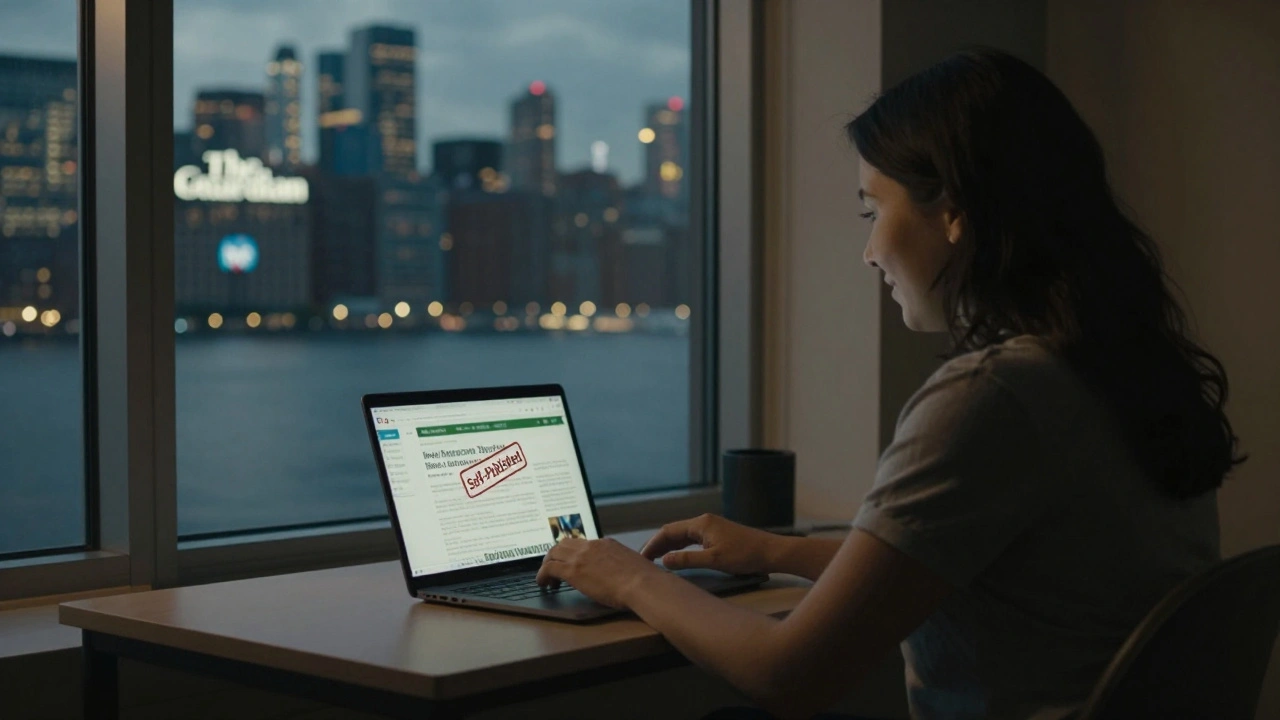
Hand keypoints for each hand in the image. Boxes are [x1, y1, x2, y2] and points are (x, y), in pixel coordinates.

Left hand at [536, 537, 664, 607]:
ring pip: (553, 553)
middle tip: (552, 568)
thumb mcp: (631, 566)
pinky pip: (549, 568)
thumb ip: (620, 565)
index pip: (582, 544)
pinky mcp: (572, 570)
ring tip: (546, 577)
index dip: (573, 553)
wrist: (641, 584)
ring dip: (547, 564)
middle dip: (555, 555)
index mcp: (606, 544)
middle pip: (564, 544)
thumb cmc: (643, 580)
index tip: (571, 562)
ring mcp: (581, 557)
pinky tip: (544, 584)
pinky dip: (542, 575)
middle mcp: (591, 546)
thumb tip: (619, 574)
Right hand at [640, 513, 778, 575]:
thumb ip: (687, 560)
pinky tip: (677, 558)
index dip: (652, 544)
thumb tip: (663, 561)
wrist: (772, 552)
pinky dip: (681, 548)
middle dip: (657, 545)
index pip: (668, 531)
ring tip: (655, 561)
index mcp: (701, 524)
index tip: (641, 557)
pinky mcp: (718, 535)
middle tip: (644, 561)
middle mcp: (704, 521)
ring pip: (683, 536)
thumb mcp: (714, 560)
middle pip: (673, 531)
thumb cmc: (745, 556)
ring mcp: (711, 527)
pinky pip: (692, 539)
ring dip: (668, 547)